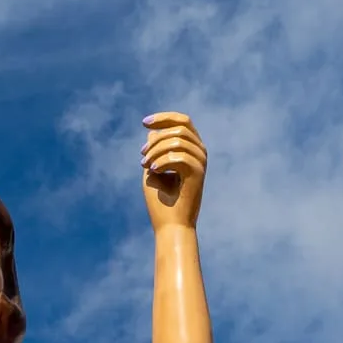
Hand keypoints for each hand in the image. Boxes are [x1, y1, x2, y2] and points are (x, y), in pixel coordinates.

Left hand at [141, 112, 205, 229]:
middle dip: (157, 138)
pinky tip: (153, 171)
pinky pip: (179, 156)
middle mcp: (199, 152)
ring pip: (178, 140)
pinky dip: (162, 162)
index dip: (164, 118)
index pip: (182, 122)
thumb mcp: (153, 170)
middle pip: (180, 128)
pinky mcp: (198, 172)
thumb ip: (154, 150)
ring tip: (145, 165)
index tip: (144, 122)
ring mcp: (201, 162)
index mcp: (191, 150)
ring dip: (156, 151)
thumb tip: (153, 132)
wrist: (170, 225)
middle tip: (142, 156)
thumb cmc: (161, 202)